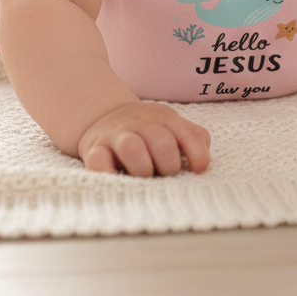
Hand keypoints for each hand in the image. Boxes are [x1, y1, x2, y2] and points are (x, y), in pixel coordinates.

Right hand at [78, 101, 211, 176]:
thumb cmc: (148, 132)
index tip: (198, 170)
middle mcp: (142, 124)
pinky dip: (108, 173)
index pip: (190, 134)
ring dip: (143, 168)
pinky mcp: (94, 149)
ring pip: (132, 148)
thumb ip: (193, 139)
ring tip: (144, 178)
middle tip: (166, 175)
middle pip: (163, 143)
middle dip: (169, 166)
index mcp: (166, 119)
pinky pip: (98, 161)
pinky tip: (117, 180)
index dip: (198, 154)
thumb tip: (202, 163)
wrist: (104, 115)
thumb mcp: (172, 127)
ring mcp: (117, 136)